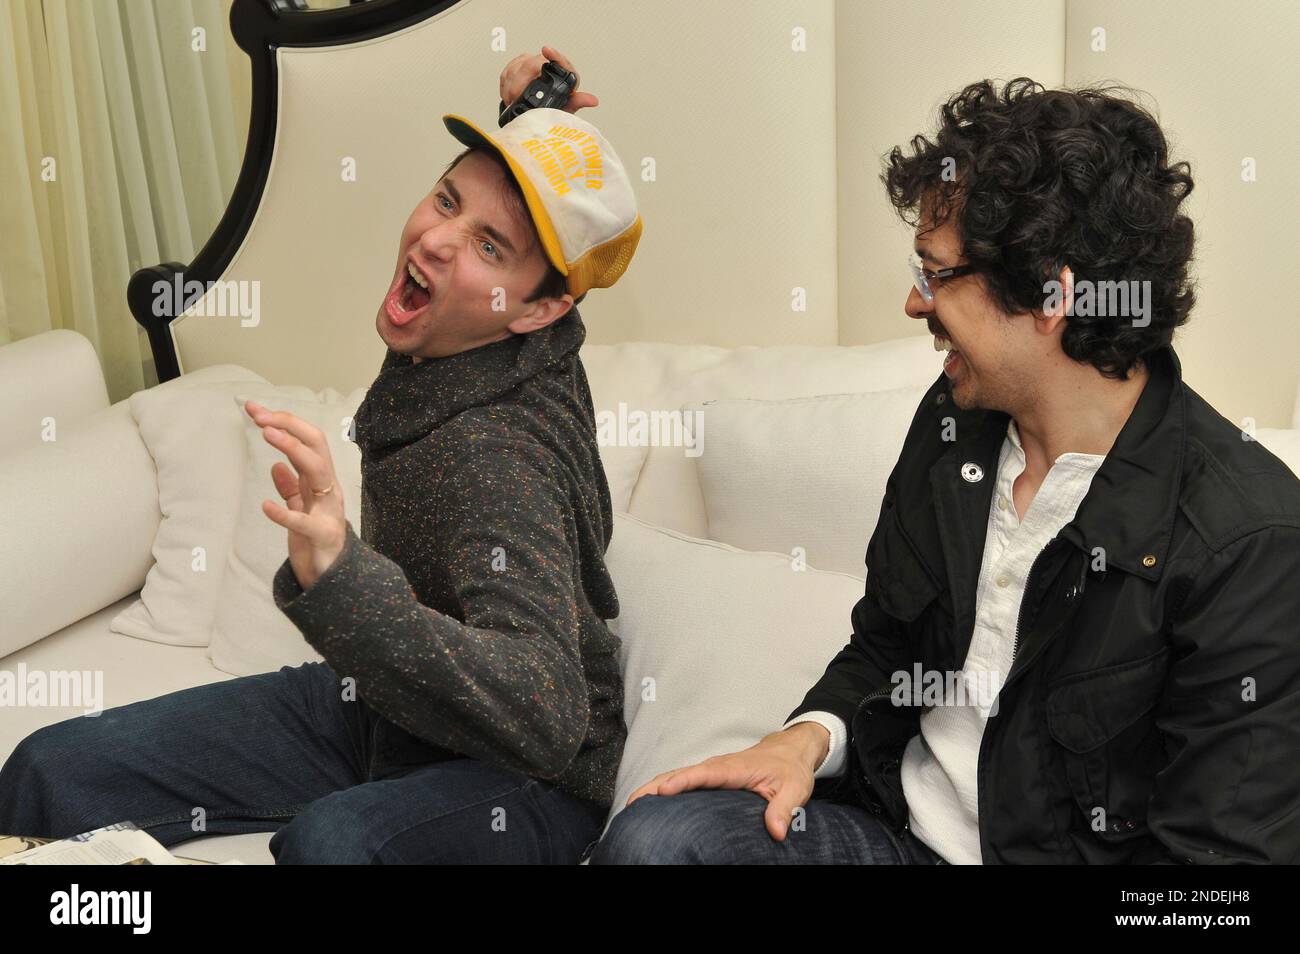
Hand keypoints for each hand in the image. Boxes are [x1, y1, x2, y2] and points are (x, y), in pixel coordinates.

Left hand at [243, 399, 346, 590]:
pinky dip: (284, 513)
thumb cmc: (315, 539)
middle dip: (289, 425)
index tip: (256, 410)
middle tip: (260, 415)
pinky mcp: (321, 536)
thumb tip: (276, 465)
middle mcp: (328, 488)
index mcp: (321, 480)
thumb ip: (291, 487)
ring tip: (267, 435)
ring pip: (318, 470)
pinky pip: (303, 521)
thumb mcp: (301, 508)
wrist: (332, 576)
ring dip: (293, 449)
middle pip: (316, 445)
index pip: (308, 440)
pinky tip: (266, 505)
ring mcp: (327, 510)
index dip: (285, 422)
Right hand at [499, 45, 597, 113]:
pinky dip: (506, 82)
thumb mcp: (565, 110)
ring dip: (512, 83)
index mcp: (564, 75)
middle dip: (521, 80)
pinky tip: (509, 93)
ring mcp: (532, 65)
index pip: (561, 62)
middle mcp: (548, 67)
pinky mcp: (518, 68)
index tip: (546, 50)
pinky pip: (509, 70)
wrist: (537, 118)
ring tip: (512, 98)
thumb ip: (576, 102)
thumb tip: (592, 100)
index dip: (554, 55)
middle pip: (532, 63)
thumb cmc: (553, 113)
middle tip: (516, 95)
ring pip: (517, 65)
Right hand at [624, 722, 829, 840]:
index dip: (682, 782)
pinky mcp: (708, 776)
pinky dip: (663, 789)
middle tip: (632, 804)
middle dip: (654, 787)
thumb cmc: (790, 769)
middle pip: (679, 774)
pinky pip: (682, 780)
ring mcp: (710, 770)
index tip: (663, 791)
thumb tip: (775, 831)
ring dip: (653, 788)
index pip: (703, 774)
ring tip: (631, 806)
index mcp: (734, 768)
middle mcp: (717, 766)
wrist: (790, 751)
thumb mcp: (795, 789)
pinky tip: (650, 804)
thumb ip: (784, 809)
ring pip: (676, 776)